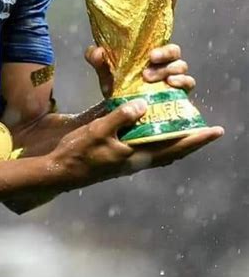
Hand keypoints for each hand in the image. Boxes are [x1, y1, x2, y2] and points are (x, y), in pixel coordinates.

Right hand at [50, 100, 223, 188]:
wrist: (62, 172)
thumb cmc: (79, 152)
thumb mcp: (99, 130)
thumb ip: (121, 117)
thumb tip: (144, 104)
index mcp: (137, 155)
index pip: (174, 147)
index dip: (195, 139)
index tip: (214, 131)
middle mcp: (138, 161)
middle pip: (173, 151)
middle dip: (192, 141)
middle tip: (207, 128)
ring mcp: (131, 162)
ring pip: (163, 152)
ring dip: (178, 141)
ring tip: (187, 127)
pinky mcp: (122, 159)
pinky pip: (150, 150)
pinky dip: (160, 141)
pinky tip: (156, 130)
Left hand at [85, 0, 194, 96]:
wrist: (122, 113)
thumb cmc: (116, 85)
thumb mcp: (103, 71)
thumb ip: (97, 60)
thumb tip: (98, 50)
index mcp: (147, 46)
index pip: (161, 22)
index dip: (169, 2)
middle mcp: (162, 57)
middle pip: (174, 47)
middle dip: (165, 51)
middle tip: (150, 57)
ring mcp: (171, 73)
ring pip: (180, 64)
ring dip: (166, 69)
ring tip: (148, 76)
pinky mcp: (177, 90)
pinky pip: (188, 82)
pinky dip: (182, 81)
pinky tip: (170, 84)